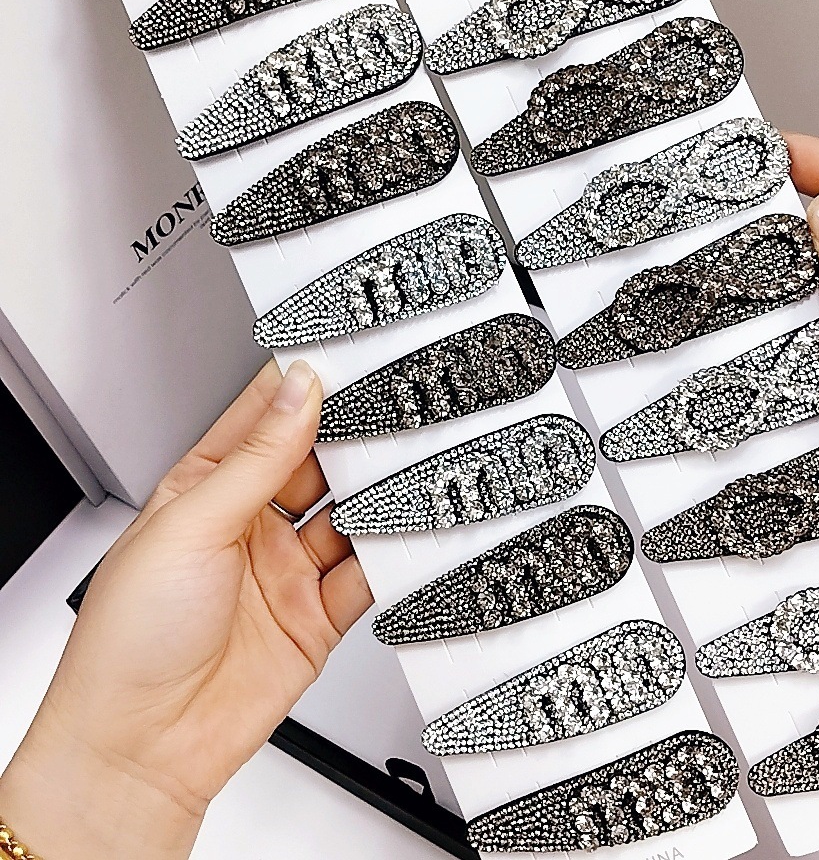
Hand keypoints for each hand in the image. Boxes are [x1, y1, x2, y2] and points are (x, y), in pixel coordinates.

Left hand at [0, 360, 371, 859]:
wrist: (141, 751)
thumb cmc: (128, 642)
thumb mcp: (191, 526)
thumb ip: (257, 459)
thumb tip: (298, 392)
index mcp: (206, 490)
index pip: (262, 419)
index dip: (300, 384)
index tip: (342, 355)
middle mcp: (250, 525)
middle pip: (317, 463)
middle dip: (352, 436)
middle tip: (390, 410)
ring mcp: (287, 570)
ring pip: (349, 514)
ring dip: (376, 493)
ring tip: (403, 467)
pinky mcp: (318, 616)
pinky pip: (368, 574)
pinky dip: (392, 555)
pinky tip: (401, 536)